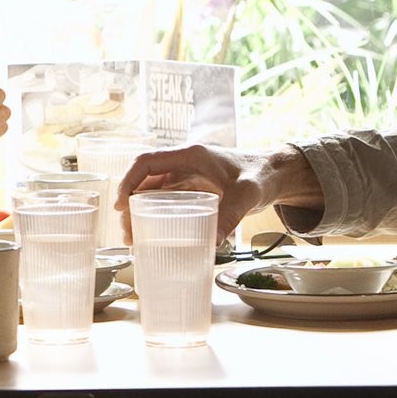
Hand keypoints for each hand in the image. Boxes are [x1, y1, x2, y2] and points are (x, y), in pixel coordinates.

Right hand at [115, 143, 316, 242]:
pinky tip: (151, 233)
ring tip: (134, 238)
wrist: (275, 174)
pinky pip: (165, 199)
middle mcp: (184, 163)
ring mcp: (187, 175)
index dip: (128, 181)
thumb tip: (214, 242)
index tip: (121, 206)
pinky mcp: (193, 188)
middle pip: (145, 179)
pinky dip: (154, 213)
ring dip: (139, 211)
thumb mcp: (248, 193)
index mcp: (191, 155)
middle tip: (127, 232)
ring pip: (152, 190)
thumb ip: (232, 213)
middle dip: (129, 203)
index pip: (147, 162)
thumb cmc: (261, 175)